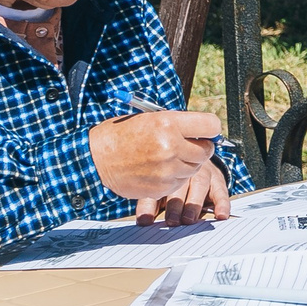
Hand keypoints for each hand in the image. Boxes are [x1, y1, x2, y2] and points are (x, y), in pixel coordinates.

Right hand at [88, 110, 219, 203]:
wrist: (95, 158)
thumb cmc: (121, 135)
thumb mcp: (150, 118)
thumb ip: (178, 124)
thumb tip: (204, 131)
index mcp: (169, 123)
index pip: (211, 125)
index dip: (209, 129)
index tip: (205, 132)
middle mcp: (171, 146)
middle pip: (207, 150)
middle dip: (200, 148)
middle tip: (187, 146)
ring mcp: (167, 169)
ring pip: (195, 169)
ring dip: (187, 164)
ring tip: (167, 157)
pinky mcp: (161, 187)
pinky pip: (180, 182)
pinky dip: (174, 178)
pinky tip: (158, 169)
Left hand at [140, 154, 228, 226]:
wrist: (194, 155)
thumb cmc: (173, 176)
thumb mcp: (158, 186)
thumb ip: (149, 203)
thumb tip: (142, 222)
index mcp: (165, 168)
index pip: (157, 185)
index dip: (152, 203)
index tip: (147, 221)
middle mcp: (185, 167)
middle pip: (180, 185)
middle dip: (175, 205)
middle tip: (172, 221)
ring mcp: (203, 171)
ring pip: (199, 185)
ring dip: (194, 204)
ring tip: (189, 220)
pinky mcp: (217, 178)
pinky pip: (221, 191)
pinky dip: (222, 203)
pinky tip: (221, 215)